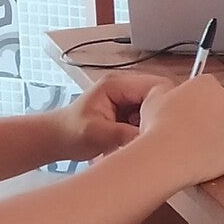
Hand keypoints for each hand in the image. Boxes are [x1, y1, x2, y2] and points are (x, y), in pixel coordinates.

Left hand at [55, 72, 173, 160]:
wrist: (57, 139)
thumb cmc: (70, 133)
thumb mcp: (98, 135)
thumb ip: (125, 134)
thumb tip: (152, 139)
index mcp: (116, 84)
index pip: (156, 86)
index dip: (165, 105)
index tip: (164, 126)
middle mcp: (125, 86)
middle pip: (160, 94)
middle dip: (161, 115)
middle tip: (156, 135)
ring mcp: (127, 97)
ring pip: (157, 106)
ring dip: (155, 122)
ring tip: (144, 138)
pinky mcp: (129, 109)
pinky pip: (149, 115)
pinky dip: (148, 127)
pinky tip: (139, 138)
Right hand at [137, 76, 223, 187]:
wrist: (170, 155)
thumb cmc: (162, 127)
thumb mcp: (153, 97)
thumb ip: (165, 90)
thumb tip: (165, 93)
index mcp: (208, 84)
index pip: (204, 85)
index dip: (190, 98)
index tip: (182, 107)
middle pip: (219, 105)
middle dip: (206, 113)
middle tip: (186, 126)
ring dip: (213, 133)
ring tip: (190, 144)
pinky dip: (217, 153)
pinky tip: (198, 156)